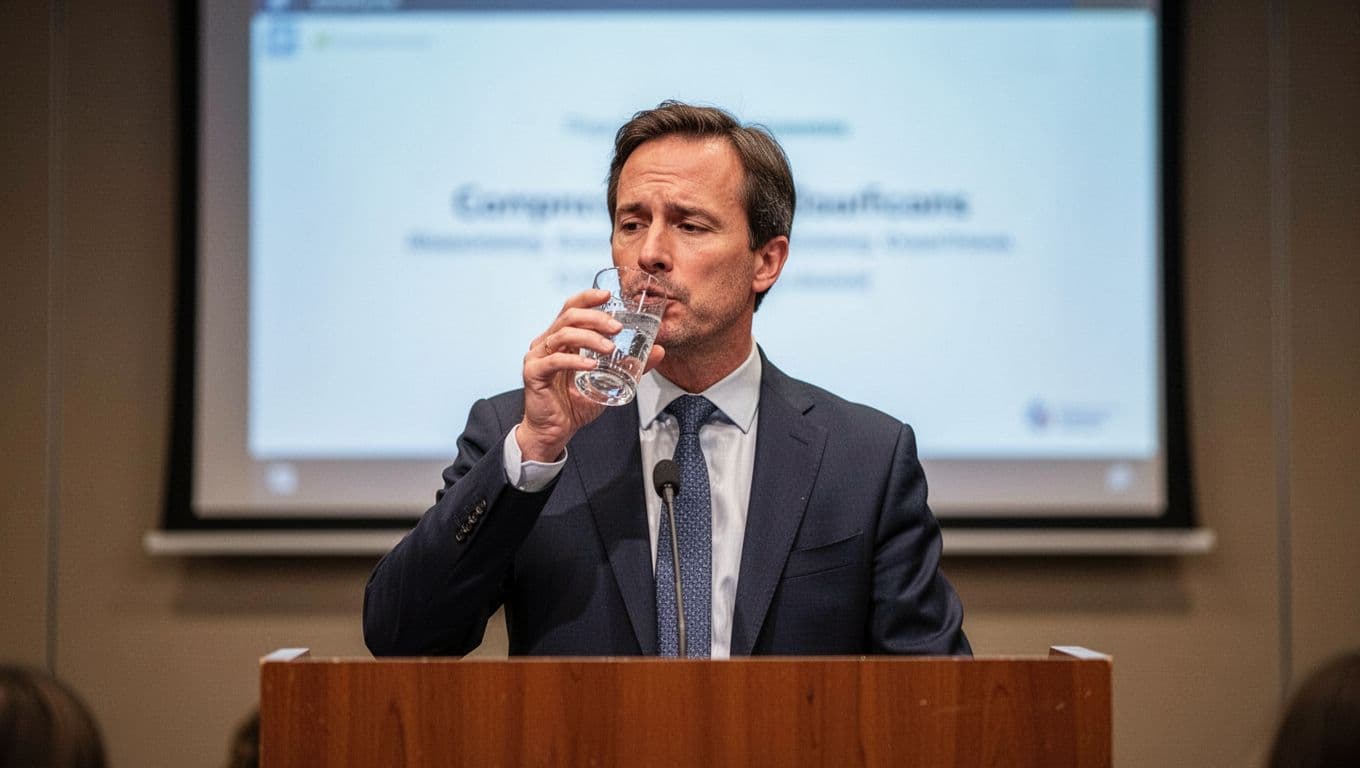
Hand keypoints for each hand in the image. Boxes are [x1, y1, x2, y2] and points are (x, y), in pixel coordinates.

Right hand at [517, 288, 665, 461]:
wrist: (554, 431)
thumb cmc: (575, 403)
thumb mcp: (608, 381)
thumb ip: (630, 365)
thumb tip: (658, 351)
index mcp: (560, 338)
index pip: (571, 308)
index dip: (588, 297)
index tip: (609, 294)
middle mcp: (546, 342)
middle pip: (568, 316)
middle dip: (595, 317)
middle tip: (617, 327)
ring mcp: (537, 356)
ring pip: (562, 335)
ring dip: (589, 337)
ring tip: (609, 348)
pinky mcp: (533, 374)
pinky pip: (554, 361)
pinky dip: (575, 361)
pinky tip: (591, 365)